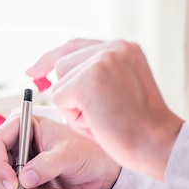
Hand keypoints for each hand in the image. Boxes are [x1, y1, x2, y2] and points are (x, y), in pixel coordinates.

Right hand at [0, 114, 121, 188]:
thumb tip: (26, 178)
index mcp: (23, 126)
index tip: (12, 183)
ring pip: (4, 183)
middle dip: (9, 184)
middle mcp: (18, 144)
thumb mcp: (68, 154)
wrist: (102, 171)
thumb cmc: (89, 151)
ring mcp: (22, 162)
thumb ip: (46, 165)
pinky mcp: (28, 180)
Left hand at [26, 39, 183, 179]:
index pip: (74, 45)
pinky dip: (73, 116)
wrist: (156, 143)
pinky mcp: (86, 80)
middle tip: (99, 115)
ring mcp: (100, 61)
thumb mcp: (118, 89)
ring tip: (101, 117)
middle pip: (62, 65)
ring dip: (72, 107)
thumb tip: (48, 79)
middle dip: (67, 93)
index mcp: (124, 47)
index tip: (32, 70)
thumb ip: (92, 75)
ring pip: (59, 84)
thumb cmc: (137, 126)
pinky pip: (59, 99)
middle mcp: (113, 47)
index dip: (50, 57)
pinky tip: (97, 122)